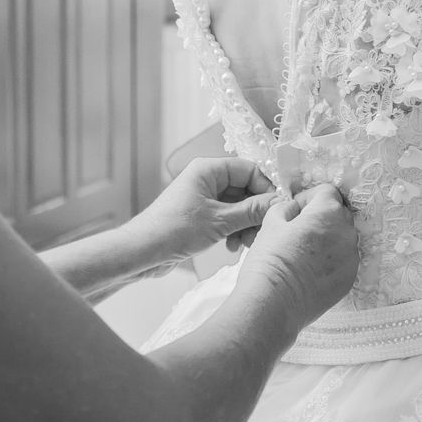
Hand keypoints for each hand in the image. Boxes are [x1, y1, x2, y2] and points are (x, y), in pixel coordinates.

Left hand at [124, 156, 277, 271]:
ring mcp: (203, 198)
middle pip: (245, 189)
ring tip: (244, 244)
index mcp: (209, 169)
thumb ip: (252, 211)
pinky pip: (227, 218)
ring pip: (238, 206)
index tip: (278, 208)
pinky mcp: (201, 215)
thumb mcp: (220, 221)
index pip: (250, 169)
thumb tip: (280, 203)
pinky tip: (232, 247)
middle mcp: (207, 179)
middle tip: (261, 232)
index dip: (266, 188)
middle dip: (255, 212)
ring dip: (245, 225)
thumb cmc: (174, 230)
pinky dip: (234, 231)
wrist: (142, 252)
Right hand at [241, 184, 359, 333]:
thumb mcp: (271, 223)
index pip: (327, 191)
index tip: (295, 210)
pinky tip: (309, 270)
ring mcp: (351, 258)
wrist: (273, 305)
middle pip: (337, 214)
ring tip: (302, 253)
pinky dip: (330, 260)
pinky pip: (343, 261)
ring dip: (326, 239)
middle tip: (297, 230)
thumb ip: (287, 208)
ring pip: (341, 238)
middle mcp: (347, 233)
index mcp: (329, 213)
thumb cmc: (270, 261)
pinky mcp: (349, 280)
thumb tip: (295, 209)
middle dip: (320, 217)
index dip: (308, 197)